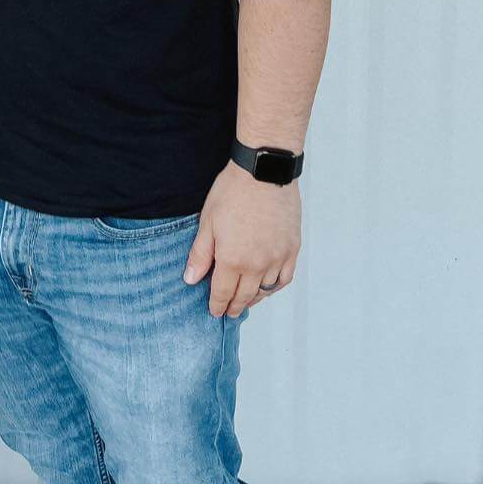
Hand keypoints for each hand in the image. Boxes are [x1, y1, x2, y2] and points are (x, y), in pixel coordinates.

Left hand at [182, 162, 300, 317]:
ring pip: (265, 291)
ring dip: (254, 299)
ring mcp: (277, 258)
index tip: (214, 311)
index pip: (222, 292)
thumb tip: (191, 280)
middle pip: (244, 296)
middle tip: (228, 311)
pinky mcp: (292, 249)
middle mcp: (257, 265)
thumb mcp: (208, 221)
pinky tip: (267, 287)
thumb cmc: (233, 192)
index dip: (216, 304)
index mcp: (232, 259)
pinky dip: (275, 287)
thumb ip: (200, 254)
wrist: (264, 172)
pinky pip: (284, 278)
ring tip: (245, 301)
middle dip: (234, 306)